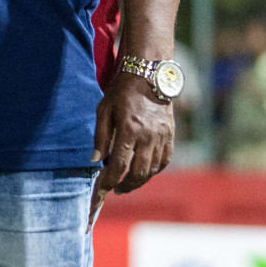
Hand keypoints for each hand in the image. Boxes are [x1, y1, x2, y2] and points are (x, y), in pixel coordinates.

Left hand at [88, 71, 174, 229]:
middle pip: (138, 173)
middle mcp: (148, 136)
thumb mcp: (104, 110)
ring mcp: (162, 137)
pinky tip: (144, 172)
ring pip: (152, 170)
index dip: (109, 182)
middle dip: (126, 186)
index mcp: (129, 130)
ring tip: (127, 183)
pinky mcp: (170, 135)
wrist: (149, 75)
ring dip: (139, 181)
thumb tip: (95, 161)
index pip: (118, 165)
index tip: (102, 191)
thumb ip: (101, 137)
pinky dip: (153, 171)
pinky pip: (164, 161)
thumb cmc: (121, 92)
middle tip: (115, 189)